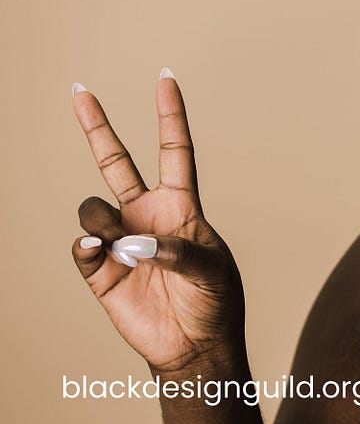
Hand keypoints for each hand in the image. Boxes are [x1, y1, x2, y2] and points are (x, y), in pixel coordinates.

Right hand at [71, 69, 244, 373]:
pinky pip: (80, 246)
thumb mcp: (213, 269)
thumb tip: (135, 242)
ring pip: (93, 208)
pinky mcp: (99, 269)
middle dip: (97, 126)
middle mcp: (145, 215)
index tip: (165, 78)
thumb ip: (178, 249)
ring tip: (124, 247)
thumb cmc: (214, 301)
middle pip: (116, 162)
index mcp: (181, 206)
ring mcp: (119, 240)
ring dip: (104, 222)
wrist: (195, 345)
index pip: (174, 151)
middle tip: (80, 90)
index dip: (170, 115)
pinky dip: (87, 246)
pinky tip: (102, 252)